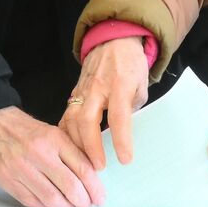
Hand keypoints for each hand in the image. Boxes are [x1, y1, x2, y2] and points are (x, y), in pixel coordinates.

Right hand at [0, 107, 103, 206]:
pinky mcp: (8, 181)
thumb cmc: (21, 128)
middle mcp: (39, 154)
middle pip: (70, 186)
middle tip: (88, 205)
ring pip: (52, 198)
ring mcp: (22, 169)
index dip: (95, 187)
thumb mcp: (50, 131)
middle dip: (83, 201)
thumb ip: (69, 150)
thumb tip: (89, 174)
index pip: (82, 168)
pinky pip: (33, 202)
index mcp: (53, 139)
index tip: (99, 195)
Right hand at [59, 37, 149, 169]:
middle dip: (91, 146)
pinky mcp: (74, 93)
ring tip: (84, 163)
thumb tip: (125, 132)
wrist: (112, 40)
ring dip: (77, 144)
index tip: (125, 159)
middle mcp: (97, 87)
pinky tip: (69, 149)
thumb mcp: (141, 83)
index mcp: (119, 84)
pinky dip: (66, 134)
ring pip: (72, 119)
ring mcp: (82, 90)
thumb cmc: (131, 63)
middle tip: (98, 166)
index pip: (119, 115)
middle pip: (87, 120)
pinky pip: (66, 116)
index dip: (121, 139)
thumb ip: (133, 107)